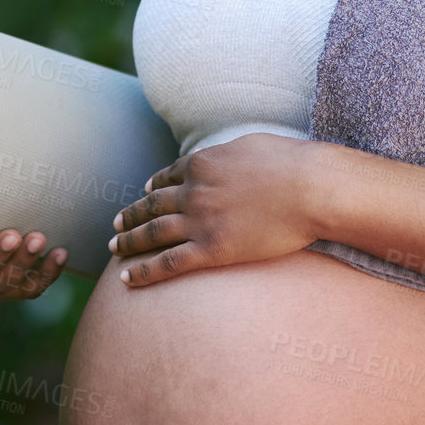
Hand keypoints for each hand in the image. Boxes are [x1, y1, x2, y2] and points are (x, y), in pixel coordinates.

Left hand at [108, 132, 319, 285]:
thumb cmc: (291, 163)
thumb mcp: (251, 145)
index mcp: (202, 163)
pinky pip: (167, 263)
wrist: (310, 188)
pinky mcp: (211, 249)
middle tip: (114, 224)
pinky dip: (143, 271)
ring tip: (114, 248)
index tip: (142, 193)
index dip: (151, 187)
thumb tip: (227, 157)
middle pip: (151, 205)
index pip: (167, 177)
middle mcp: (193, 191)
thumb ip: (229, 154)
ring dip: (128, 241)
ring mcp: (199, 220)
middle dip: (130, 215)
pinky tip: (125, 279)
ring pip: (152, 233)